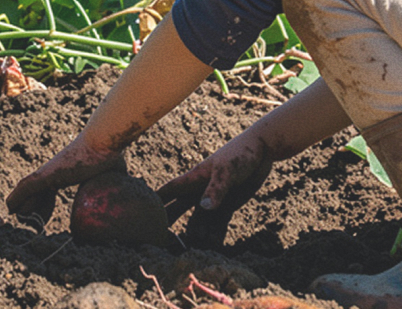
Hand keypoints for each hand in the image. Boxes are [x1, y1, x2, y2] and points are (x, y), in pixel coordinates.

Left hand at [5, 135, 125, 229]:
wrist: (105, 143)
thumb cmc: (110, 154)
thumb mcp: (113, 175)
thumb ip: (114, 184)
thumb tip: (129, 192)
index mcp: (67, 171)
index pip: (49, 190)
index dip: (46, 204)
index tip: (45, 217)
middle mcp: (54, 171)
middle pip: (35, 193)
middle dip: (32, 209)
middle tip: (32, 225)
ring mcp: (48, 171)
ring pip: (26, 191)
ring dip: (21, 207)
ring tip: (15, 221)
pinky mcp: (46, 174)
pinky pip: (25, 188)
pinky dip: (16, 199)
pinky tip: (9, 210)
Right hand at [157, 132, 272, 247]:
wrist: (262, 149)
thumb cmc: (240, 154)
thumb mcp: (227, 171)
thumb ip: (216, 190)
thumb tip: (204, 208)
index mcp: (193, 179)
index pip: (168, 192)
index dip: (154, 202)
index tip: (139, 214)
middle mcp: (199, 191)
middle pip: (178, 210)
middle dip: (169, 223)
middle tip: (158, 241)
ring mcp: (213, 199)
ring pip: (199, 220)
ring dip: (195, 234)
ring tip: (188, 252)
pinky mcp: (227, 205)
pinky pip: (218, 223)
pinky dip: (214, 235)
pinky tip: (211, 248)